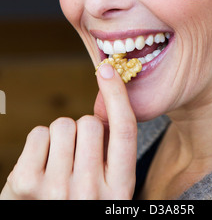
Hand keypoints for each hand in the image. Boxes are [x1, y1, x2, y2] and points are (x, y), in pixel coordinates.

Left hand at [0, 64, 136, 199]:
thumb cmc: (79, 204)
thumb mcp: (107, 188)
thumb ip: (112, 153)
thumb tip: (108, 98)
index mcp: (119, 190)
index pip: (125, 131)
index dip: (117, 95)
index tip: (107, 68)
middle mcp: (90, 192)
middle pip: (90, 123)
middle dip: (84, 130)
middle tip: (77, 157)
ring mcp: (56, 190)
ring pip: (63, 125)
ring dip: (60, 137)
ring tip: (58, 164)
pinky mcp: (26, 184)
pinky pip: (39, 133)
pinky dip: (39, 143)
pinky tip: (40, 167)